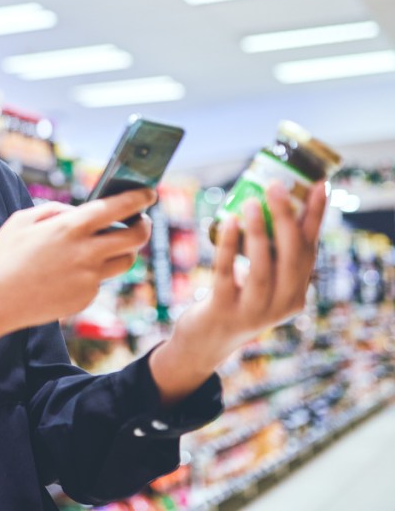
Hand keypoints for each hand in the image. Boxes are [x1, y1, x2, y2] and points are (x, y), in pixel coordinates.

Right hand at [0, 189, 156, 335]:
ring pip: (126, 262)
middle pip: (136, 237)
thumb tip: (76, 213)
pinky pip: (100, 281)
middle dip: (144, 226)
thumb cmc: (2, 257)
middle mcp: (86, 252)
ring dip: (123, 251)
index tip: (149, 193)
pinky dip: (92, 273)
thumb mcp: (21, 221)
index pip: (119, 207)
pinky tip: (68, 274)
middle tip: (141, 222)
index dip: (139, 197)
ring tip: (109, 246)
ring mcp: (88, 278)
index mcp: (70, 227)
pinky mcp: (85, 298)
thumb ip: (54, 211)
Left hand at [171, 180, 328, 369]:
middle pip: (291, 258)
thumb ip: (269, 252)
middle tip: (277, 186)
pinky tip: (227, 222)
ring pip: (262, 268)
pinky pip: (227, 274)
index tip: (321, 184)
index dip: (316, 216)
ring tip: (252, 202)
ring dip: (259, 232)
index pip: (310, 249)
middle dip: (286, 219)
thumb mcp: (260, 279)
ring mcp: (254, 311)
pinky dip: (228, 247)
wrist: (206, 342)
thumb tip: (270, 202)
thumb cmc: (235, 299)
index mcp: (296, 292)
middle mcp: (283, 304)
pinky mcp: (224, 311)